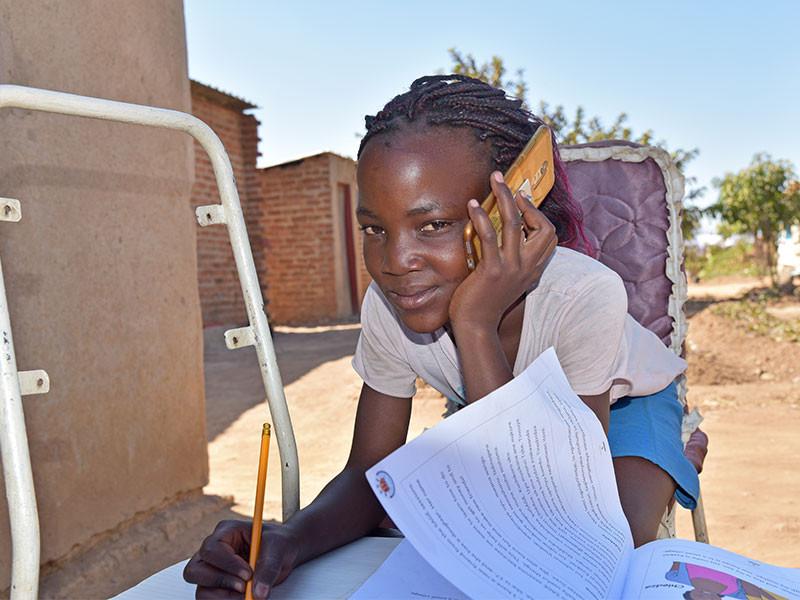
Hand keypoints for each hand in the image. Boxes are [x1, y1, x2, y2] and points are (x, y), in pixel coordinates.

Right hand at [183, 519, 299, 598]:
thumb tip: (259, 593)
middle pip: (195, 570)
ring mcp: (212, 569)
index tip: (248, 575)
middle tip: (244, 587)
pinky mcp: (217, 586)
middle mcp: (214, 550)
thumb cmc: (279, 543)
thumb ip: (269, 567)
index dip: (227, 564)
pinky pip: (209, 599)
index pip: (212, 549)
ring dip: (222, 596)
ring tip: (247, 594)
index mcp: (226, 532)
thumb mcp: (278, 548)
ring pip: (200, 589)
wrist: (285, 553)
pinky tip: (243, 597)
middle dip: (220, 581)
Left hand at [449, 171, 556, 329]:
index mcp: (533, 268)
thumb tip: (506, 235)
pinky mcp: (491, 271)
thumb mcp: (508, 279)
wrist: (475, 326)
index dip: (537, 215)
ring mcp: (511, 269)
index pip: (550, 235)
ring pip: (514, 224)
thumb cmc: (486, 300)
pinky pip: (490, 237)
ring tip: (494, 181)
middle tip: (505, 181)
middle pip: (541, 227)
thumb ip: (513, 260)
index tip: (521, 201)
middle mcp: (527, 267)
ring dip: (504, 198)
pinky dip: (481, 217)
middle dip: (524, 199)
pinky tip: (473, 205)